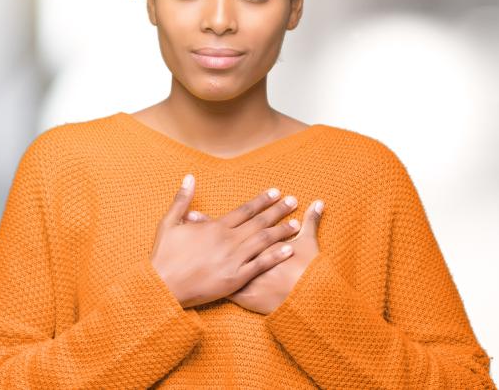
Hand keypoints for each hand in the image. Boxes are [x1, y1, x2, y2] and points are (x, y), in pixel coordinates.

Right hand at [149, 174, 300, 307]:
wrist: (162, 288)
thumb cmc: (163, 257)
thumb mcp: (168, 224)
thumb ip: (182, 200)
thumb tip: (189, 177)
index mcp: (214, 227)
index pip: (244, 210)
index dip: (262, 200)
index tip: (276, 192)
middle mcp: (227, 240)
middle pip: (258, 222)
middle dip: (278, 211)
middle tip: (293, 201)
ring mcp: (233, 259)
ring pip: (263, 241)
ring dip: (281, 231)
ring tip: (296, 224)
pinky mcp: (235, 278)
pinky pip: (260, 265)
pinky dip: (275, 256)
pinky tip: (289, 249)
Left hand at [187, 197, 324, 314]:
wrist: (307, 296)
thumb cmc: (308, 269)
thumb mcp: (310, 242)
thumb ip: (311, 221)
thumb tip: (320, 202)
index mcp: (253, 243)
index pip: (227, 231)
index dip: (208, 223)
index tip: (192, 215)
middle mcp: (243, 257)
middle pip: (215, 246)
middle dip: (196, 239)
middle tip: (177, 230)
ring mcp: (241, 276)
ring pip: (214, 266)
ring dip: (198, 257)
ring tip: (181, 252)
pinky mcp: (242, 293)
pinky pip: (221, 287)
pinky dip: (206, 281)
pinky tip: (193, 279)